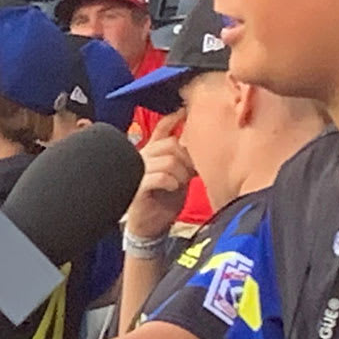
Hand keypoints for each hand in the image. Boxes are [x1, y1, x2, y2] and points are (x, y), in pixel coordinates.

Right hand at [125, 111, 192, 240]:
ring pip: (168, 160)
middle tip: (191, 172)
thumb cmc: (164, 199)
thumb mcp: (179, 175)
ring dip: (181, 173)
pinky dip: (171, 181)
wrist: (149, 225)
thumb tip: (200, 145)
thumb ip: (184, 159)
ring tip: (181, 183)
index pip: (162, 128)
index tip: (187, 113)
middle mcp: (143, 157)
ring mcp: (139, 171)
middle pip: (171, 144)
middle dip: (187, 158)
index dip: (175, 118)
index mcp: (153, 152)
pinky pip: (159, 176)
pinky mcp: (138, 187)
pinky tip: (173, 188)